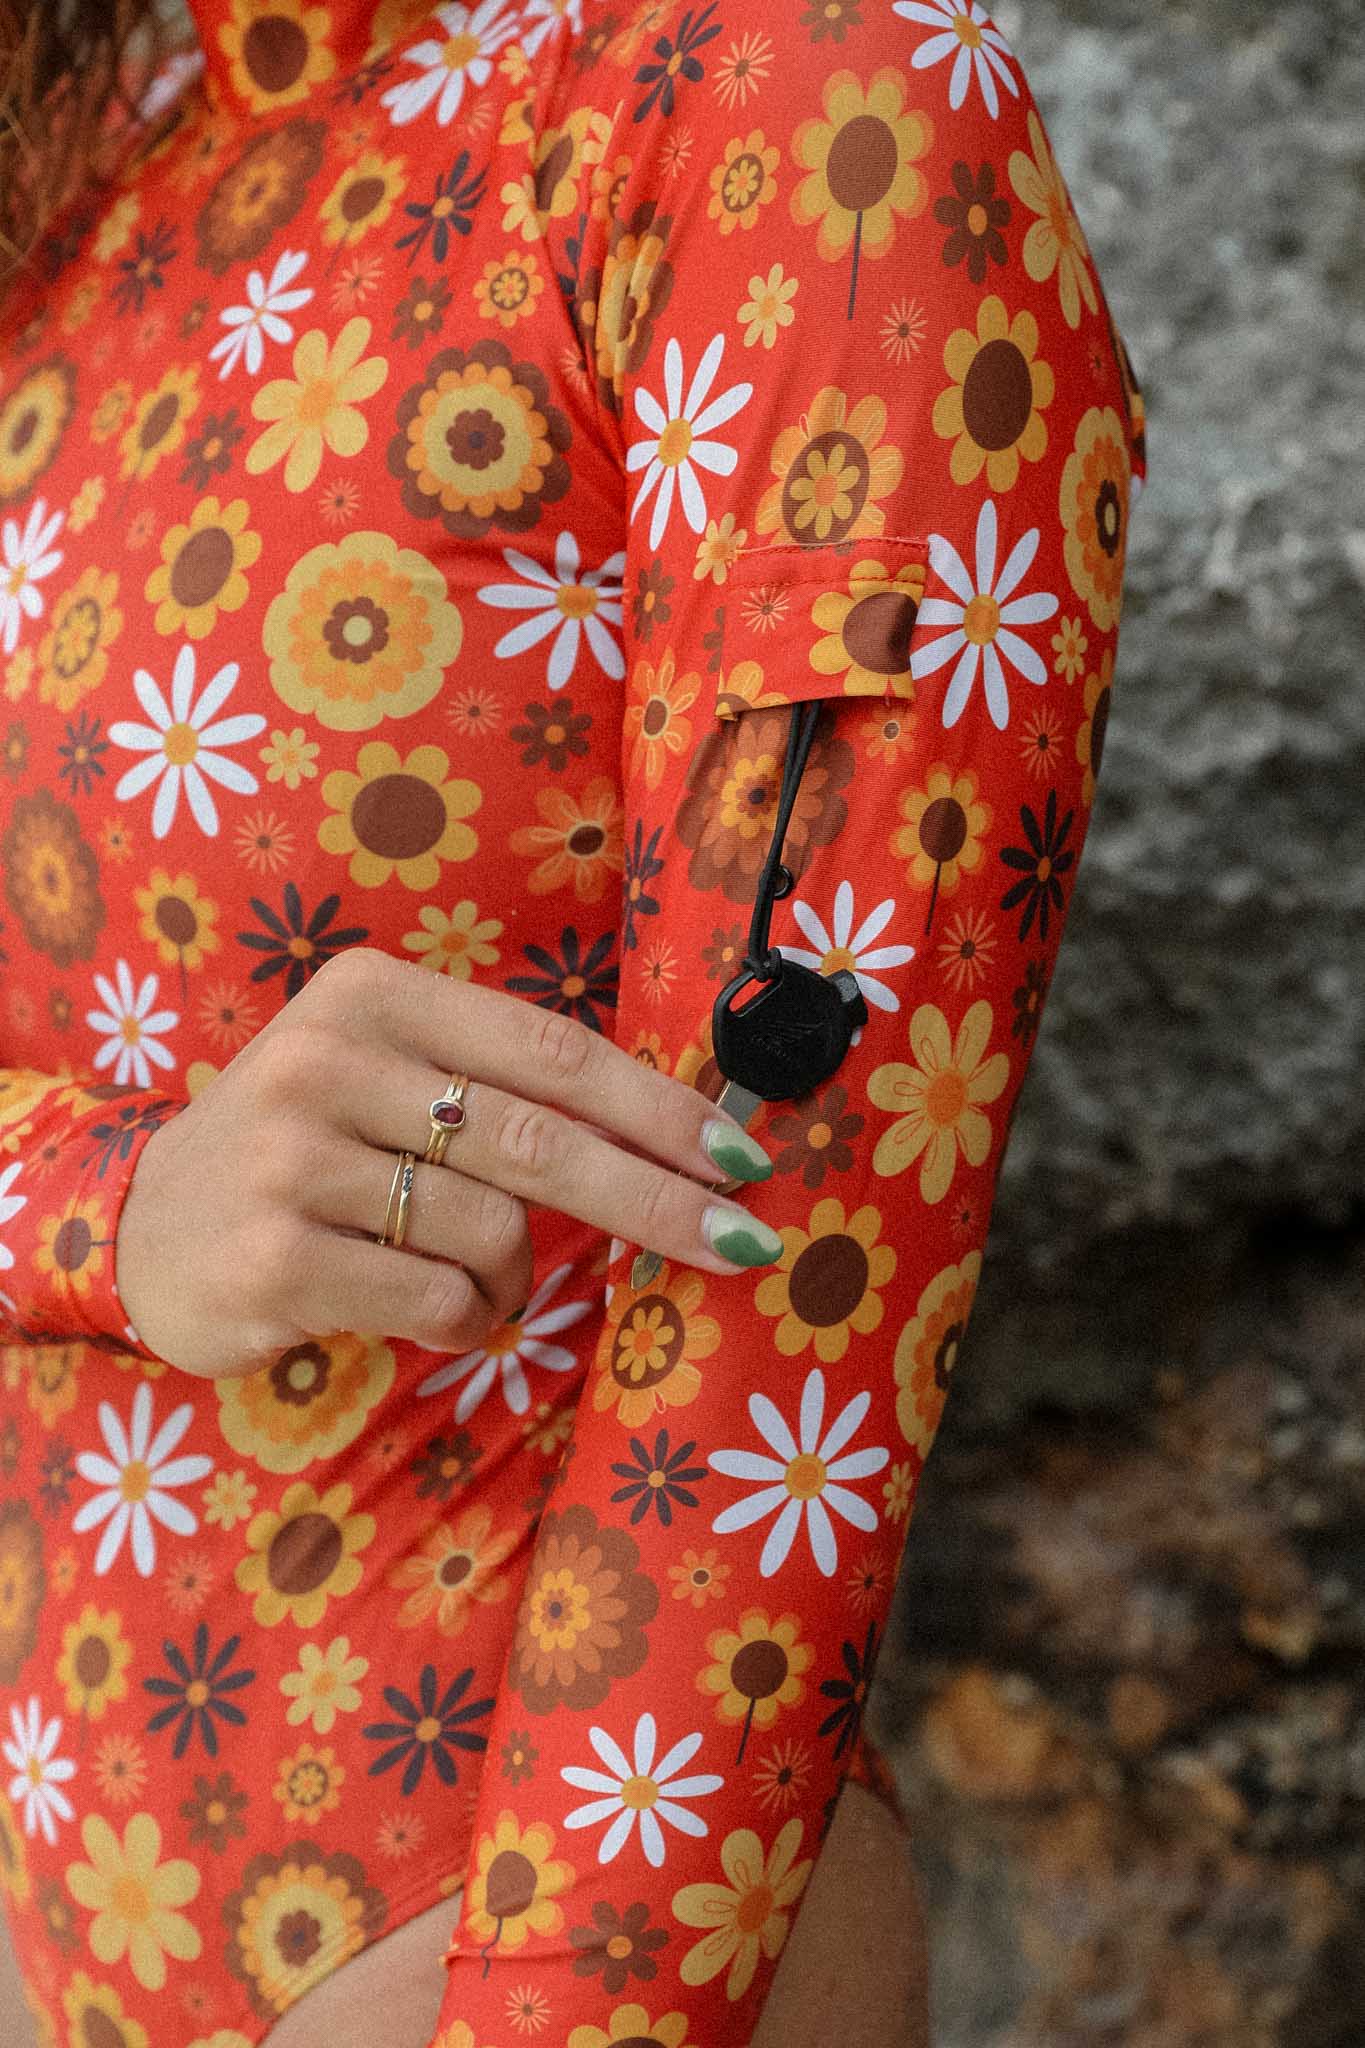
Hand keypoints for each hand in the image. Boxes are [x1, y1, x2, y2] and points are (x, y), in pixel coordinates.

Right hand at [113, 946, 778, 1379]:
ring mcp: (292, 1159)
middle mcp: (327, 1059)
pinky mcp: (273, 1258)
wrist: (140, 1224)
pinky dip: (465, 1322)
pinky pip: (437, 1301)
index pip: (552, 1051)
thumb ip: (496, 1088)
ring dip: (518, 1281)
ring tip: (477, 1287)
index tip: (742, 1157)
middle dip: (658, 1200)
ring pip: (493, 1233)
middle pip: (541, 1141)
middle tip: (740, 1241)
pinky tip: (427, 1314)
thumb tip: (674, 1137)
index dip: (659, 1109)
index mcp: (374, 995)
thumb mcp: (384, 1077)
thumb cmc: (302, 1148)